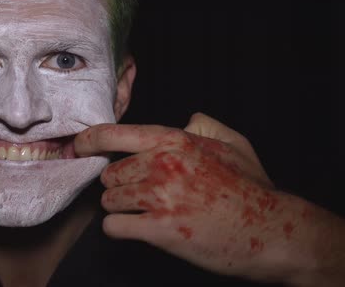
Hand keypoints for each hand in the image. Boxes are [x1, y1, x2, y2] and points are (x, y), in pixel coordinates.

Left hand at [75, 113, 331, 283]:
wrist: (272, 231)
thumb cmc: (251, 188)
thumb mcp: (233, 143)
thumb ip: (205, 125)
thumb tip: (188, 118)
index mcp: (174, 141)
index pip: (114, 134)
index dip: (89, 140)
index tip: (77, 146)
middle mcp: (161, 164)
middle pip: (109, 173)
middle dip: (119, 185)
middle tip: (141, 193)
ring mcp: (159, 197)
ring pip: (109, 200)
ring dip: (120, 208)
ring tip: (145, 212)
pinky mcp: (159, 229)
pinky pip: (114, 226)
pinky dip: (120, 229)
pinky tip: (137, 228)